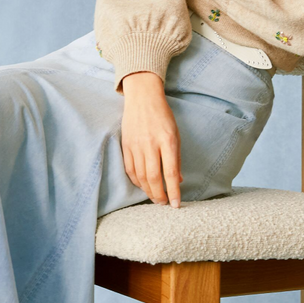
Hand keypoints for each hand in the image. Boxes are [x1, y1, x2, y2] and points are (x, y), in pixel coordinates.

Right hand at [119, 72, 182, 206]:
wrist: (143, 98)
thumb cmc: (163, 116)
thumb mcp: (176, 135)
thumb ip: (176, 158)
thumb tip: (178, 180)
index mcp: (167, 141)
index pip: (170, 173)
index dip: (173, 192)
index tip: (176, 204)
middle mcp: (150, 144)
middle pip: (153, 178)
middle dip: (159, 195)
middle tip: (164, 204)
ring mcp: (136, 145)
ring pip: (140, 176)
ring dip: (148, 190)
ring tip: (154, 198)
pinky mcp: (125, 145)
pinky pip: (129, 169)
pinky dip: (136, 181)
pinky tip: (142, 186)